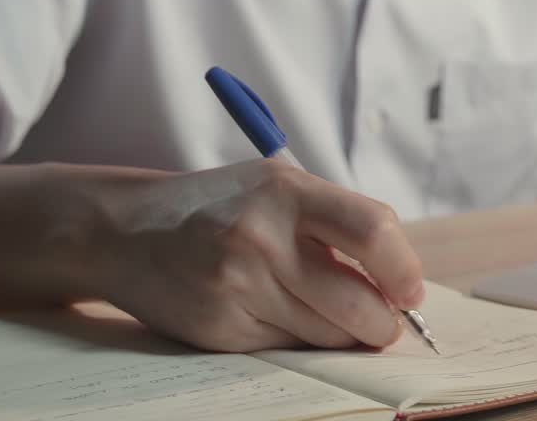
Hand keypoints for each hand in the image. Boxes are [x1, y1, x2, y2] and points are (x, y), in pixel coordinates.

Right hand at [93, 159, 423, 351]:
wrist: (126, 231)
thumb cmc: (217, 206)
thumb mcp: (275, 187)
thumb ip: (335, 222)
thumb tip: (400, 280)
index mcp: (285, 190)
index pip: (373, 231)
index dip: (404, 270)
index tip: (411, 291)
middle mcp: (261, 235)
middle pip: (358, 300)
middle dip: (383, 322)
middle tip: (385, 323)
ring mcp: (238, 285)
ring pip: (327, 333)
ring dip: (344, 335)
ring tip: (331, 317)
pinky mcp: (220, 327)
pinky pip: (288, 347)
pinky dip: (299, 340)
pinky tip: (280, 315)